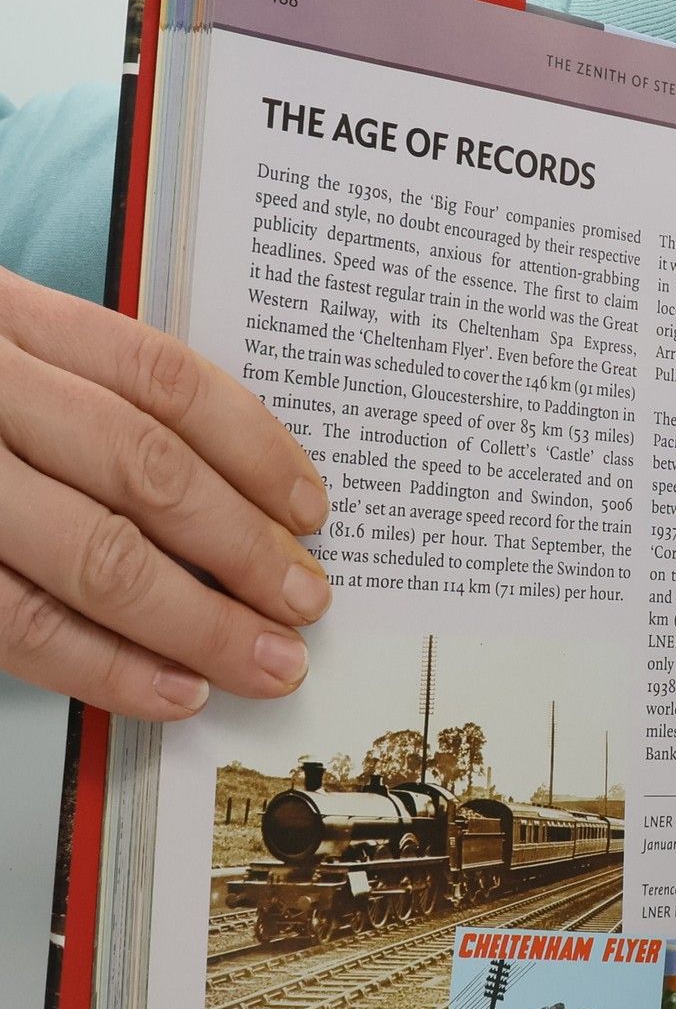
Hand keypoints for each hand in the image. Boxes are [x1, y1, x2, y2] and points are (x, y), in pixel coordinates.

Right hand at [0, 265, 329, 718]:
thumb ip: (85, 401)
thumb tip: (244, 503)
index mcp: (4, 319)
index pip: (160, 378)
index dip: (254, 449)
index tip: (312, 509)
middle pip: (145, 473)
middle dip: (244, 551)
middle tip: (305, 604)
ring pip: (92, 554)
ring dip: (196, 622)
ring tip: (263, 660)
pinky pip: (14, 621)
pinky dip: (104, 665)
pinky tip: (170, 689)